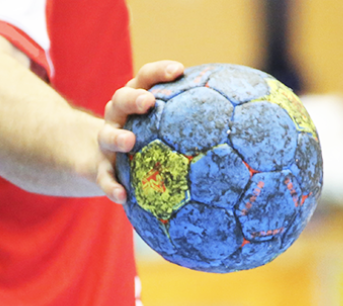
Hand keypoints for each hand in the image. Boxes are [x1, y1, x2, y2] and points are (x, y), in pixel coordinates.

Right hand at [97, 60, 183, 203]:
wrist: (100, 161)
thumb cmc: (144, 144)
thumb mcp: (162, 132)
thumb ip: (192, 127)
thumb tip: (242, 129)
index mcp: (135, 103)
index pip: (144, 79)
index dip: (159, 72)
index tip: (179, 70)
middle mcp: (118, 118)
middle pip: (120, 100)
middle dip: (134, 99)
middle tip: (149, 102)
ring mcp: (106, 143)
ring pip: (106, 136)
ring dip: (116, 137)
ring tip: (129, 142)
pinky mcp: (99, 169)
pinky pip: (103, 178)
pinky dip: (111, 186)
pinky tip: (123, 197)